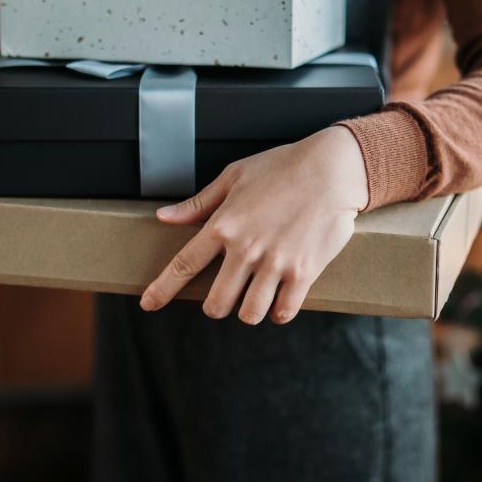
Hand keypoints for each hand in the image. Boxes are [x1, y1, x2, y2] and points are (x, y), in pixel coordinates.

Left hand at [141, 126, 369, 324]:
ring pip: (249, 313)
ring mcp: (275, 263)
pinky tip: (280, 301)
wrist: (333, 169)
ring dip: (248, 312)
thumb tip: (164, 217)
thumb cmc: (283, 167)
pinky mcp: (304, 272)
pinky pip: (284, 312)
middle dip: (216, 307)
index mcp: (224, 225)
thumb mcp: (234, 176)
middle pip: (216, 303)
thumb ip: (198, 203)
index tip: (148, 304)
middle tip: (225, 298)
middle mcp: (246, 248)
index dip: (162, 289)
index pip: (183, 265)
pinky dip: (279, 312)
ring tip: (255, 299)